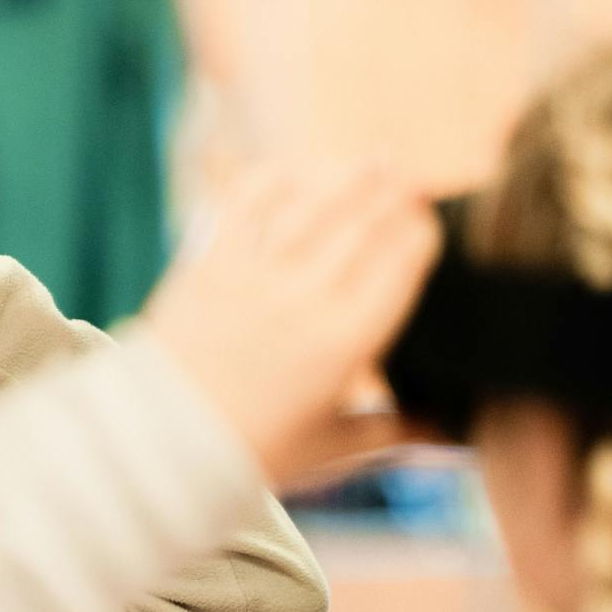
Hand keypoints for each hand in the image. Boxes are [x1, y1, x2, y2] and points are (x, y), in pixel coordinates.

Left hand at [143, 163, 438, 483]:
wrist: (157, 444)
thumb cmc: (248, 452)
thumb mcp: (329, 448)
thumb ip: (393, 433)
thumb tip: (453, 436)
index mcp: (345, 343)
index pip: (400, 266)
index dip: (421, 234)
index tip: (431, 222)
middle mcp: (303, 298)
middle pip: (363, 225)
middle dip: (395, 195)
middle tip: (414, 178)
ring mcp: (253, 274)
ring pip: (311, 204)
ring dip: (348, 176)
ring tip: (377, 158)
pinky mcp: (208, 263)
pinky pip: (246, 203)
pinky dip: (276, 180)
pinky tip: (296, 171)